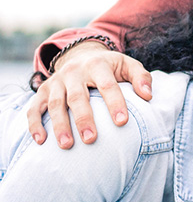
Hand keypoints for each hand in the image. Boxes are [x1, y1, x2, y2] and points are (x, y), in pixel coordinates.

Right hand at [27, 42, 152, 148]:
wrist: (82, 56)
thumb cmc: (110, 67)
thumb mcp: (128, 65)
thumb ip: (141, 78)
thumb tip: (148, 96)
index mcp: (97, 64)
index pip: (107, 85)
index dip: (115, 103)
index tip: (122, 122)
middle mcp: (73, 72)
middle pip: (77, 97)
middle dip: (83, 119)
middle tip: (91, 139)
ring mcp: (56, 81)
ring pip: (55, 104)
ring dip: (59, 125)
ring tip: (67, 146)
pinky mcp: (43, 91)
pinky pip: (35, 108)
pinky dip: (34, 124)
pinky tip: (41, 141)